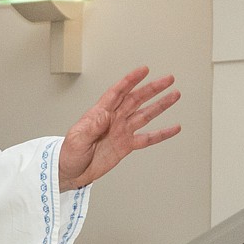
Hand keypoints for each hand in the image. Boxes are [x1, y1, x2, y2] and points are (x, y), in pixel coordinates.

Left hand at [56, 66, 180, 190]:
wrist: (71, 172)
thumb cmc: (68, 154)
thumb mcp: (76, 139)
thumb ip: (91, 127)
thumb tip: (103, 116)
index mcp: (100, 114)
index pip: (117, 93)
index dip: (130, 81)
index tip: (143, 70)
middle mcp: (113, 119)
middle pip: (136, 99)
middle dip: (152, 88)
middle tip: (167, 79)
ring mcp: (121, 131)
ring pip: (145, 115)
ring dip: (160, 105)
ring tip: (174, 95)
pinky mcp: (126, 145)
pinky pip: (147, 139)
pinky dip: (161, 134)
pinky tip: (173, 128)